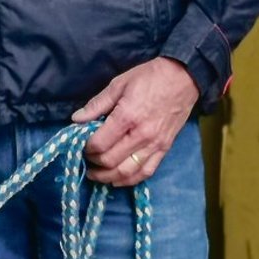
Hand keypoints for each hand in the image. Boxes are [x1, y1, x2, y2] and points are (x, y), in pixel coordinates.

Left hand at [71, 57, 198, 186]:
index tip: (82, 145)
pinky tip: (118, 179)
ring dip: (108, 177)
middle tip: (86, 159)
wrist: (183, 78)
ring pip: (127, 172)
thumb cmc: (149, 77)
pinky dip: (130, 180)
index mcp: (127, 117)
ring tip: (97, 175)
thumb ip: (96, 104)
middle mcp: (141, 135)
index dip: (86, 148)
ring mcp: (155, 145)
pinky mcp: (164, 149)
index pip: (100, 143)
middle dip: (94, 164)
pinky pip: (146, 172)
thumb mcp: (118, 84)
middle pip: (111, 161)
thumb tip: (76, 119)